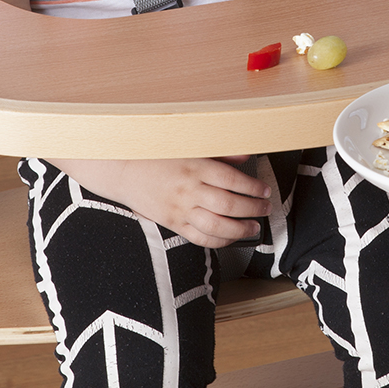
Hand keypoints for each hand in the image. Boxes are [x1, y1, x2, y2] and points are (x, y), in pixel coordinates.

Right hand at [50, 155, 271, 247]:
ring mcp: (181, 209)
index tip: (264, 190)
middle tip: (265, 208)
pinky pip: (199, 238)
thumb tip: (246, 156)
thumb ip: (219, 152)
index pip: (232, 180)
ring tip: (253, 227)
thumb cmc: (156, 156)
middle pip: (229, 204)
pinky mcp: (173, 223)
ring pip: (216, 225)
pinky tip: (230, 238)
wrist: (123, 171)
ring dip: (240, 229)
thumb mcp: (188, 146)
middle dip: (253, 208)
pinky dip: (218, 241)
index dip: (253, 187)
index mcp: (195, 166)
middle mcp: (189, 189)